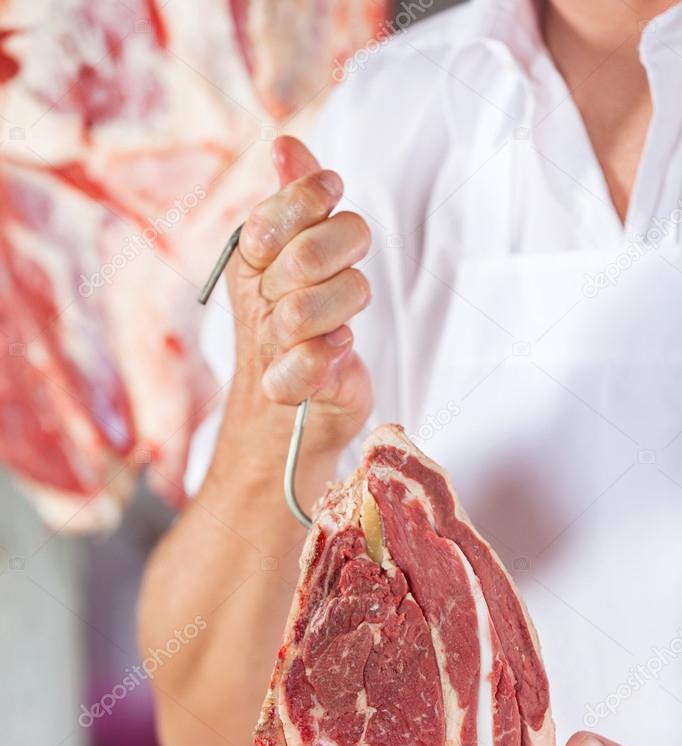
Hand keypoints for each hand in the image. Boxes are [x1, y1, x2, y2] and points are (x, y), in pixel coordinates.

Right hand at [225, 135, 372, 456]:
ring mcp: (269, 343)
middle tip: (343, 263)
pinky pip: (308, 362)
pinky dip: (330, 352)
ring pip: (308, 310)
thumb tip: (286, 143)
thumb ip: (297, 197)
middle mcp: (254, 297)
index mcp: (250, 256)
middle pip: (306, 257)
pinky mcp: (290, 387)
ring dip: (344, 304)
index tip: (332, 192)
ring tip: (343, 310)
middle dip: (342, 253)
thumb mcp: (300, 249)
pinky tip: (339, 345)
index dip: (311, 198)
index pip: (275, 212)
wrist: (288, 406)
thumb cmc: (301, 319)